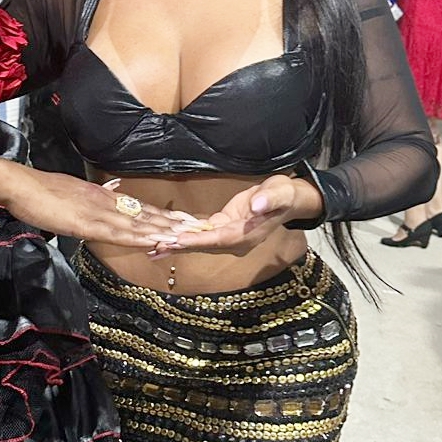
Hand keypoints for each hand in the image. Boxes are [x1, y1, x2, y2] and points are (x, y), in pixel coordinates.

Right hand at [4, 168, 198, 249]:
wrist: (22, 186)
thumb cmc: (41, 190)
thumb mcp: (73, 190)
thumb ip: (92, 195)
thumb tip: (110, 192)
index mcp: (102, 195)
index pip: (138, 207)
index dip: (161, 214)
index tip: (183, 219)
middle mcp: (106, 201)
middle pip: (144, 214)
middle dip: (171, 223)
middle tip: (198, 227)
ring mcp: (98, 212)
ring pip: (137, 223)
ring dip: (162, 231)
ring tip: (185, 235)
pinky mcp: (88, 223)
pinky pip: (118, 232)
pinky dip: (139, 237)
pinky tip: (153, 241)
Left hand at [152, 174, 322, 254]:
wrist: (288, 199)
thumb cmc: (284, 195)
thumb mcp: (280, 193)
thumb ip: (269, 199)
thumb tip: (256, 206)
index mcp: (247, 235)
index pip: (218, 239)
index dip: (198, 240)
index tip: (177, 241)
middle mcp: (235, 240)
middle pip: (203, 245)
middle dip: (179, 247)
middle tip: (154, 249)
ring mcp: (228, 236)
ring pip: (199, 242)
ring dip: (177, 245)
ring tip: (153, 248)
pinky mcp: (223, 226)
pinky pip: (201, 233)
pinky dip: (184, 235)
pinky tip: (167, 236)